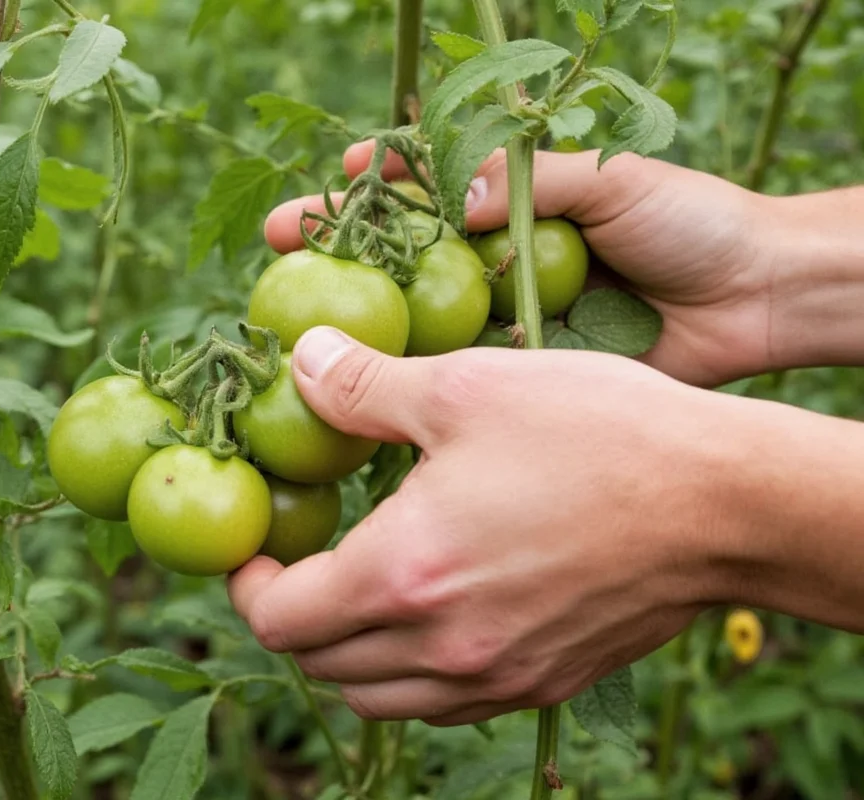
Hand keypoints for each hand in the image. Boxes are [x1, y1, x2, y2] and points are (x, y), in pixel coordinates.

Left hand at [229, 328, 746, 724]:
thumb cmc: (597, 434)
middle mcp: (441, 646)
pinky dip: (413, 669)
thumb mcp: (465, 388)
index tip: (255, 550)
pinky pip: (445, 702)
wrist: (724, 503)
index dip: (249, 585)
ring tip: (359, 586)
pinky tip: (433, 610)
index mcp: (403, 574)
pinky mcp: (543, 682)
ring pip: (379, 696)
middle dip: (292, 615)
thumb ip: (364, 388)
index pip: (278, 620)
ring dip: (348, 649)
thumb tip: (299, 364)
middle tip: (302, 560)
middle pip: (321, 664)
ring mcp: (495, 675)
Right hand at [265, 144, 779, 387]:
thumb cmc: (690, 222)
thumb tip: (454, 196)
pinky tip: (368, 397)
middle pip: (399, 263)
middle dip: (334, 265)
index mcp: (509, 206)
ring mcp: (506, 322)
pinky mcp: (527, 376)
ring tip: (302, 340)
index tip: (319, 194)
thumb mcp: (612, 178)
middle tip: (277, 267)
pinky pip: (464, 381)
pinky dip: (419, 388)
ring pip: (421, 325)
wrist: (756, 299)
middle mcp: (495, 264)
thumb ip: (533, 181)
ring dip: (363, 333)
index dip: (363, 193)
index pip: (417, 193)